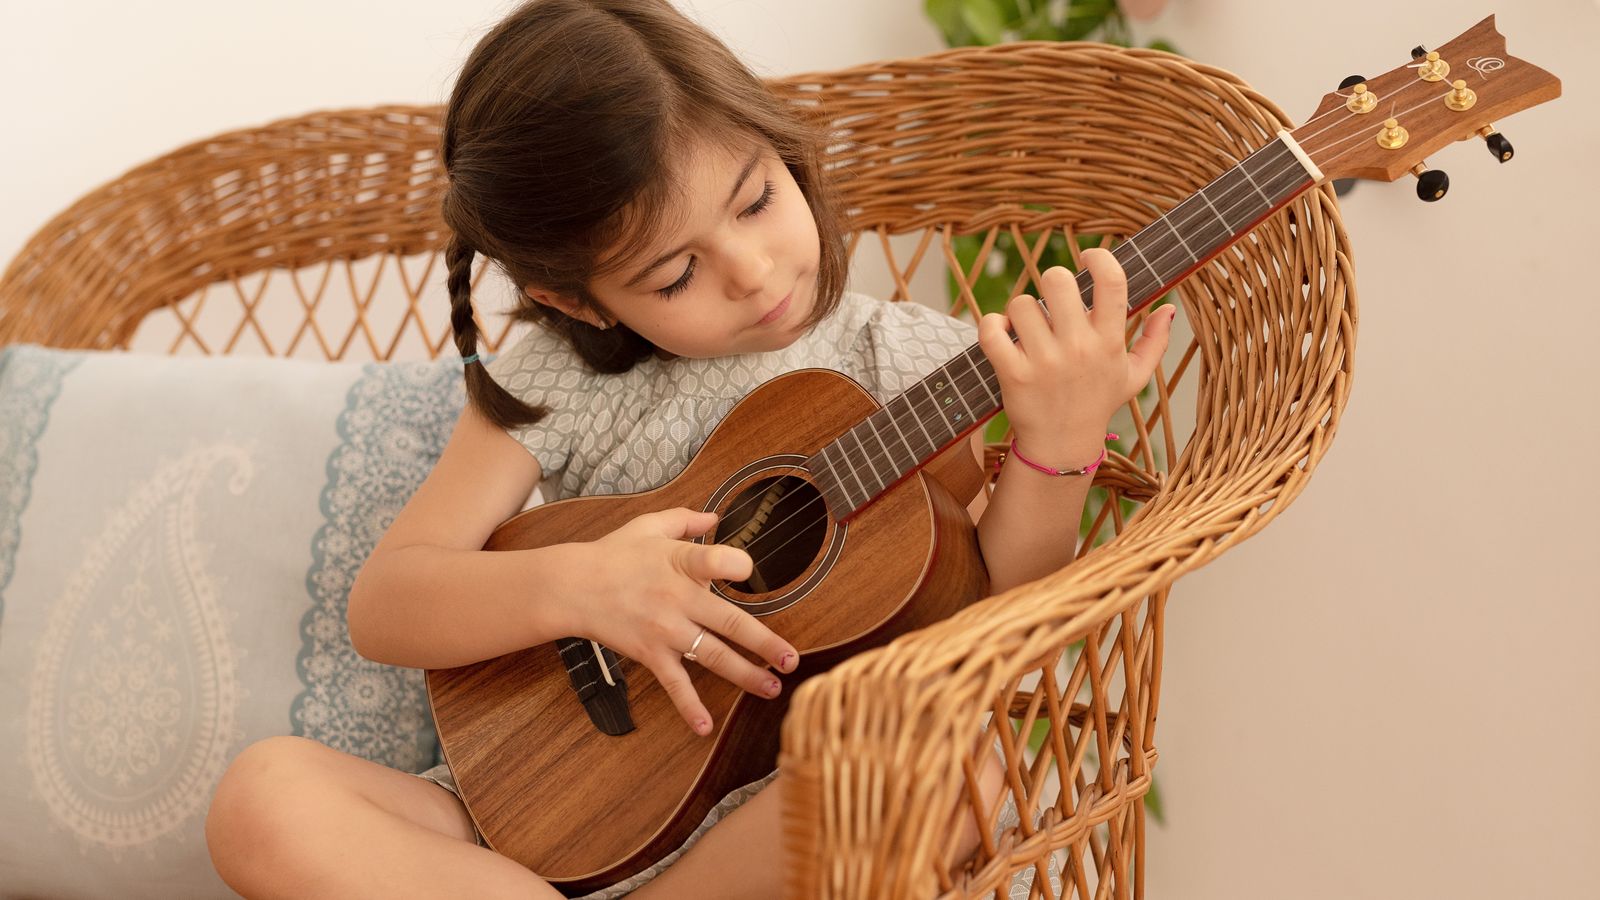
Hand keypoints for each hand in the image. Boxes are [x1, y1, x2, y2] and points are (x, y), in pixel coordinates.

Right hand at [575, 507, 798, 736]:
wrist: (572, 587)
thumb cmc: (613, 555)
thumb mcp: (649, 526)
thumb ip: (686, 519)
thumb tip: (715, 517)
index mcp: (681, 562)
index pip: (717, 562)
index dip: (738, 566)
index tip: (751, 571)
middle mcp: (678, 599)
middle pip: (730, 623)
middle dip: (765, 643)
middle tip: (791, 659)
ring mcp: (666, 630)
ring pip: (713, 656)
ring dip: (745, 675)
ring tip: (771, 688)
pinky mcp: (651, 654)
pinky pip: (675, 684)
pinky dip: (689, 707)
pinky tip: (705, 726)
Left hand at [976, 248, 1176, 451]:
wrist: (1062, 445)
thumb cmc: (1096, 403)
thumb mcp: (1134, 377)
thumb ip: (1154, 341)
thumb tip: (1168, 308)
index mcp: (1109, 342)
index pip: (1112, 281)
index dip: (1099, 257)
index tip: (1088, 256)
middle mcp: (1078, 348)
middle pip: (1056, 280)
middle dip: (1052, 282)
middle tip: (1053, 302)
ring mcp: (1044, 361)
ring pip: (1021, 304)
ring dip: (1021, 311)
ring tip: (1029, 329)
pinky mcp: (1013, 373)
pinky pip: (992, 330)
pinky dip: (991, 324)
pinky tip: (1002, 333)